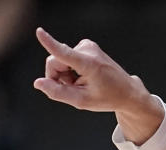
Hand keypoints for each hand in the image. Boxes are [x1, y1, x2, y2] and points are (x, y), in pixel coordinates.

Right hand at [32, 27, 162, 142]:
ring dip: (66, 74)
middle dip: (58, 77)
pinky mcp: (86, 45)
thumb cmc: (107, 98)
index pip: (65, 54)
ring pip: (59, 60)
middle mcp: (88, 50)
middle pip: (54, 62)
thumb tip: (38, 83)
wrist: (127, 91)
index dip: (50, 43)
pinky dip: (71, 69)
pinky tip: (84, 76)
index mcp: (89, 64)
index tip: (39, 32)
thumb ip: (58, 93)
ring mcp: (87, 45)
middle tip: (76, 88)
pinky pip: (66, 57)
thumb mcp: (82, 101)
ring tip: (83, 83)